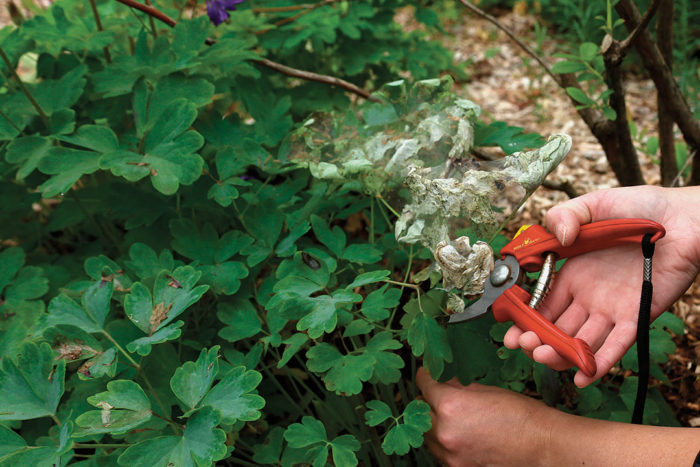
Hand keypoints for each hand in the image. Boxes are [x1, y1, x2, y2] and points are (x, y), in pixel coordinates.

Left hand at [416, 367, 699, 466]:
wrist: (545, 449)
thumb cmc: (523, 416)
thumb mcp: (488, 392)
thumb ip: (459, 388)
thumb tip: (444, 383)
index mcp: (451, 406)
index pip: (424, 386)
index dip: (426, 377)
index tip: (428, 375)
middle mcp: (445, 432)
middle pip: (421, 413)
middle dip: (429, 403)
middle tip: (439, 397)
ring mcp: (450, 456)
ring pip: (429, 436)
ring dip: (435, 426)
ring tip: (454, 419)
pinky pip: (442, 454)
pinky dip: (447, 444)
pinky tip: (462, 437)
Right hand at [505, 186, 699, 386]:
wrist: (685, 218)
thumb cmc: (641, 207)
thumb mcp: (593, 204)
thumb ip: (565, 215)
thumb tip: (559, 237)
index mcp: (573, 273)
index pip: (543, 303)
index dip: (524, 317)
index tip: (508, 328)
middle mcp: (589, 296)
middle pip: (557, 326)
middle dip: (536, 339)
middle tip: (522, 344)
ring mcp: (612, 309)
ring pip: (581, 340)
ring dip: (560, 353)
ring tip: (542, 357)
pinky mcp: (637, 316)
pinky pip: (617, 344)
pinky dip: (599, 362)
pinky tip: (581, 377)